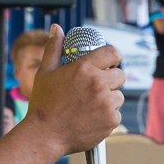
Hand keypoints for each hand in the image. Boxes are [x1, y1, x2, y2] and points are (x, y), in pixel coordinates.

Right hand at [23, 25, 124, 153]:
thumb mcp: (45, 72)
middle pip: (120, 75)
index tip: (110, 63)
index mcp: (84, 68)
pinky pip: (117, 114)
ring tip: (90, 105)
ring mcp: (106, 103)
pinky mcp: (111, 121)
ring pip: (119, 96)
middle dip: (111, 79)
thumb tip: (56, 28)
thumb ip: (54, 48)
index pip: (113, 53)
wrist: (44, 135)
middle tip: (97, 87)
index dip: (113, 57)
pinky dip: (108, 116)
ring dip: (110, 99)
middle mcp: (99, 84)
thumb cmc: (43, 103)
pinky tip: (92, 118)